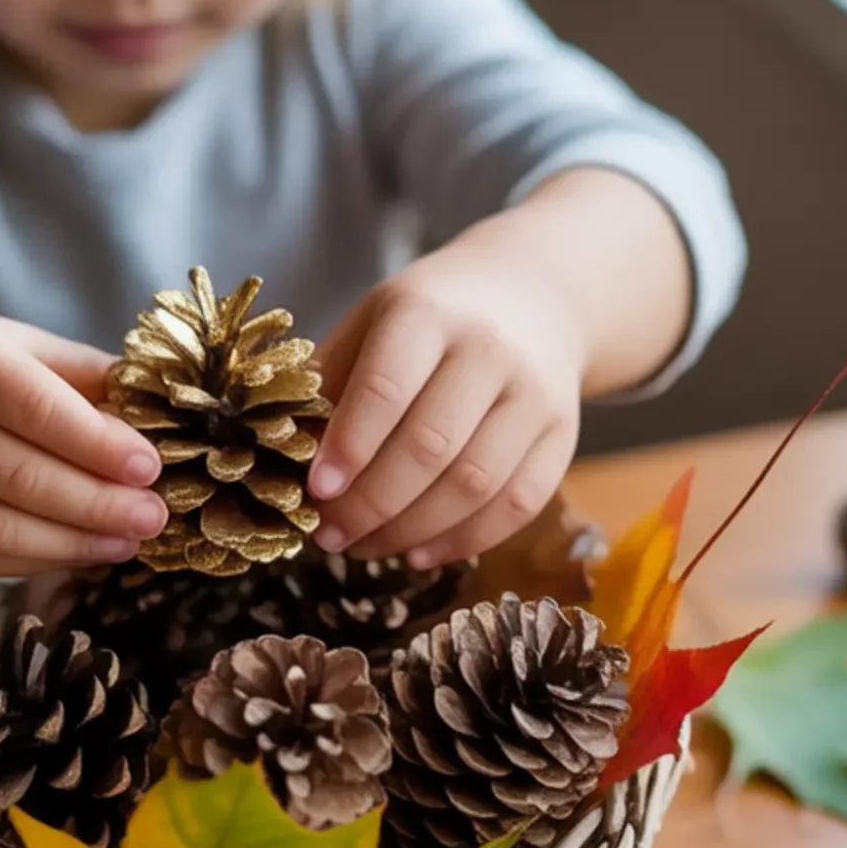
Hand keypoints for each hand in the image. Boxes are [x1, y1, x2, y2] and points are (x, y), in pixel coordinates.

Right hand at [0, 306, 165, 574]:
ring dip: (72, 544)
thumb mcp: (10, 342)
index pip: (35, 409)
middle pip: (20, 478)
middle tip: (153, 517)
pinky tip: (77, 553)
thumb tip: (153, 418)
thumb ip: (80, 376)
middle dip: (97, 505)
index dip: (97, 446)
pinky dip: (34, 560)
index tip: (151, 469)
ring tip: (126, 542)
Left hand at [308, 224, 584, 568]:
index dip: (348, 449)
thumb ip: (330, 383)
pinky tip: (420, 553)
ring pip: (474, 485)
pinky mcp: (562, 435)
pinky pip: (517, 505)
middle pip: (429, 447)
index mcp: (426, 314)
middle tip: (330, 535)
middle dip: (371, 505)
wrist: (536, 295)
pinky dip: (464, 541)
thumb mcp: (373, 323)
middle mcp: (489, 350)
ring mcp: (534, 395)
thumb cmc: (432, 318)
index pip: (385, 390)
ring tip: (366, 547)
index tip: (315, 492)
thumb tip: (285, 460)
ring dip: (411, 531)